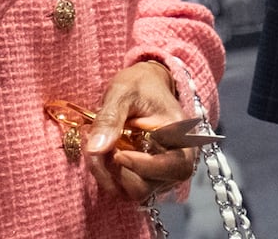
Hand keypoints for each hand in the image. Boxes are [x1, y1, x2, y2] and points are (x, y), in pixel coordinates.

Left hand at [84, 61, 197, 203]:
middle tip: (99, 147)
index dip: (141, 165)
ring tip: (100, 147)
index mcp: (182, 139)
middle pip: (148, 187)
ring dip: (110, 175)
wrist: (146, 86)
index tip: (117, 152)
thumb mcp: (123, 92)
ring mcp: (162, 175)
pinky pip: (126, 190)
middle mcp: (177, 162)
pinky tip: (104, 154)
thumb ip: (110, 118)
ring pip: (133, 192)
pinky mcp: (147, 180)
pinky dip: (110, 177)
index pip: (172, 168)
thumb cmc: (140, 85)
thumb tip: (95, 149)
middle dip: (117, 171)